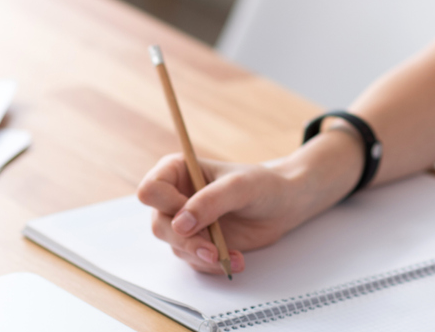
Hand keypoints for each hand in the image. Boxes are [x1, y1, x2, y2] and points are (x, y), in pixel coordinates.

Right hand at [136, 153, 309, 274]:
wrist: (283, 205)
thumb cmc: (262, 185)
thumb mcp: (239, 186)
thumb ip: (210, 201)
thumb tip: (180, 223)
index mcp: (177, 170)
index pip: (151, 190)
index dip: (167, 205)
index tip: (191, 215)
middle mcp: (175, 197)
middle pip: (158, 224)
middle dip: (186, 240)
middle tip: (212, 249)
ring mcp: (185, 222)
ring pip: (175, 246)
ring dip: (202, 256)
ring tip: (231, 255)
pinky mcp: (198, 243)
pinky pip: (194, 261)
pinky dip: (213, 265)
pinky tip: (235, 259)